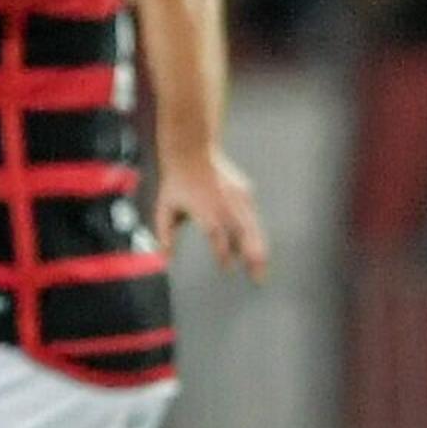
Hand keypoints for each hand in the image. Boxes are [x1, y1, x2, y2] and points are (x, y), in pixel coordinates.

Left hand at [157, 146, 268, 281]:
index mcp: (206, 209)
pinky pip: (253, 217)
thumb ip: (165, 235)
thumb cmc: (176, 182)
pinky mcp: (246, 192)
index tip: (227, 268)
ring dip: (259, 248)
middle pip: (244, 233)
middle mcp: (225, 203)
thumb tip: (164, 259)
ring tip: (262, 266)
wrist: (192, 150)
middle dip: (252, 256)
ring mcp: (239, 197)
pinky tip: (256, 248)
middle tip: (258, 277)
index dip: (224, 254)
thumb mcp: (164, 208)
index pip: (218, 237)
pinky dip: (256, 233)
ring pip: (254, 227)